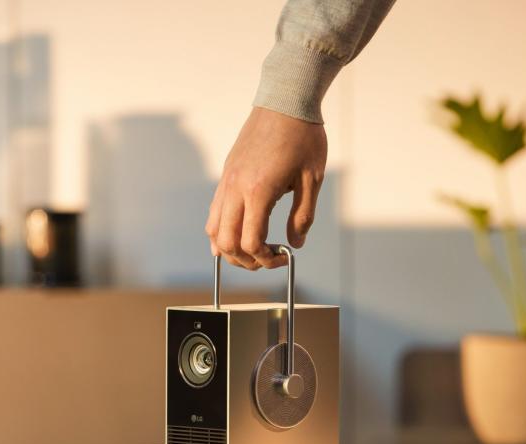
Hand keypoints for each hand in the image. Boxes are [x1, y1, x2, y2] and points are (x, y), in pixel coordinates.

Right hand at [206, 107, 326, 269]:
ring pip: (213, 229)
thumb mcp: (311, 179)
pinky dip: (222, 229)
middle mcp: (235, 188)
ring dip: (230, 248)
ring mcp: (227, 180)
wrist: (285, 100)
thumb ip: (302, 216)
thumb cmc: (303, 137)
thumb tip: (295, 244)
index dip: (266, 260)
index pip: (251, 243)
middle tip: (267, 259)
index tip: (284, 256)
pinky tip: (239, 232)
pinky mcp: (226, 173)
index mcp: (258, 191)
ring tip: (253, 250)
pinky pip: (214, 211)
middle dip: (245, 260)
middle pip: (226, 242)